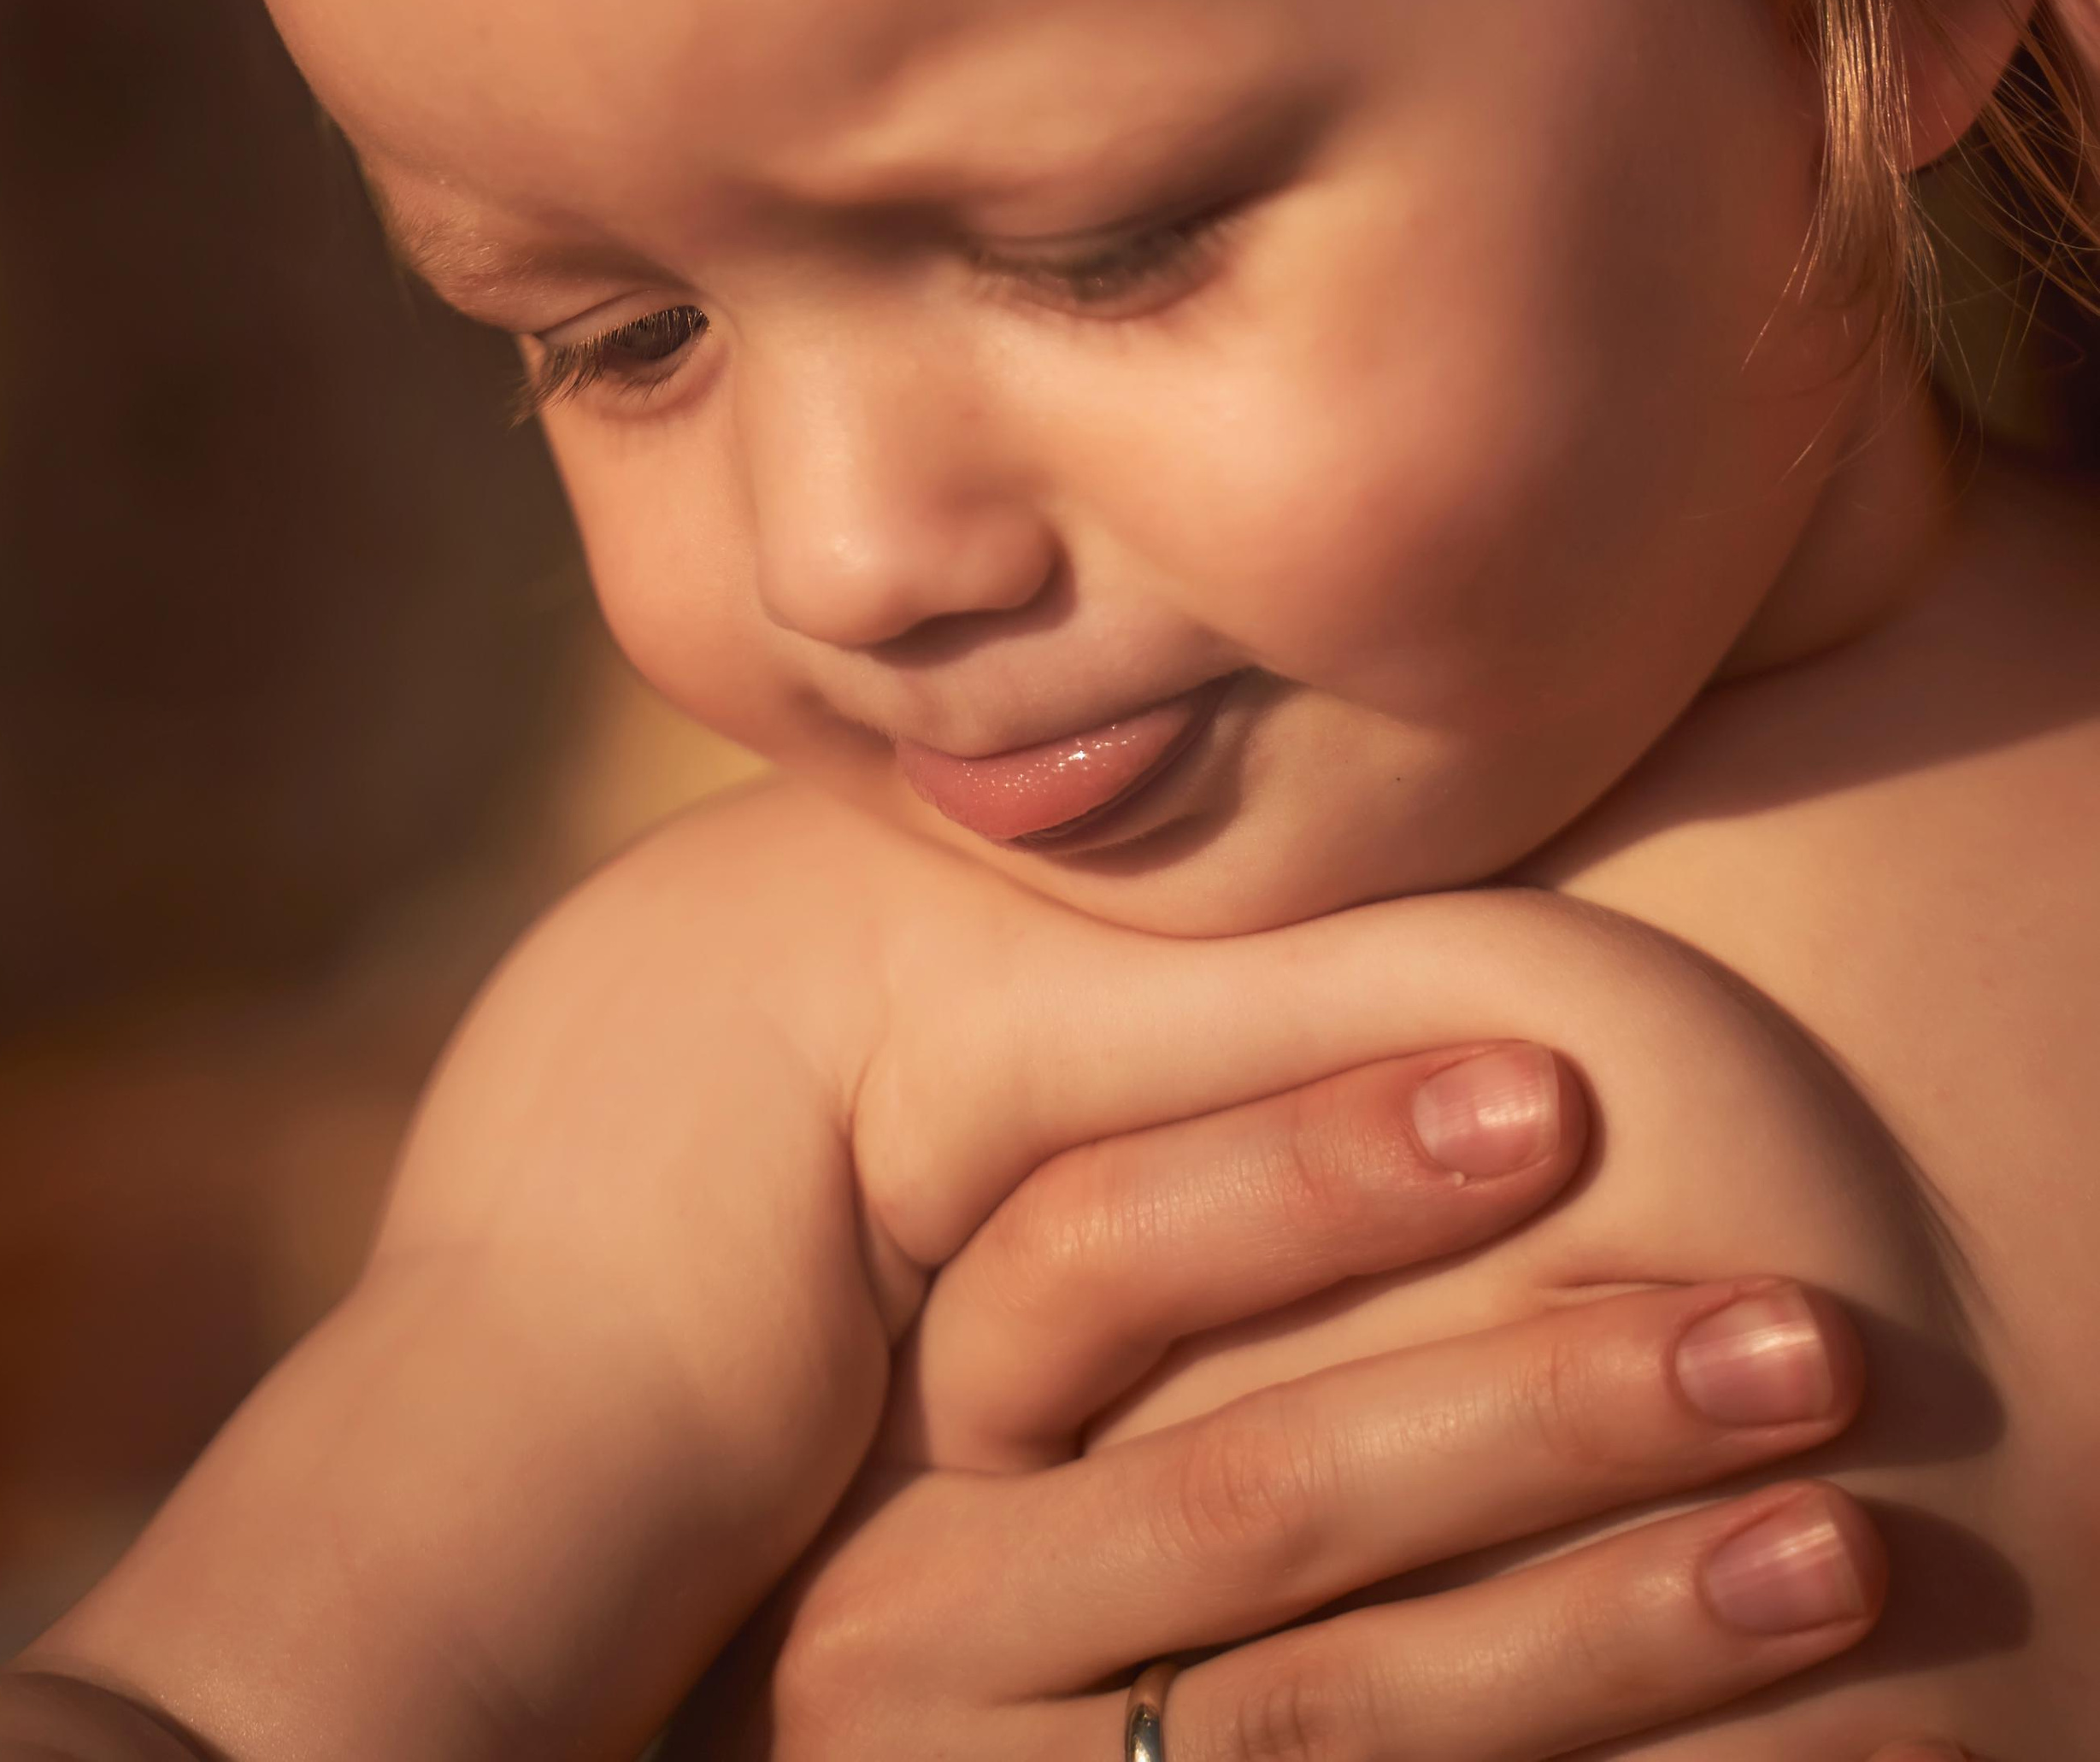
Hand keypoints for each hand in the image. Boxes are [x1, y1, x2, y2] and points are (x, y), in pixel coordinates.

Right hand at [665, 1042, 1892, 1758]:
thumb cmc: (1028, 1596)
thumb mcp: (1020, 1446)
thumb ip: (1148, 1283)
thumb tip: (1462, 1045)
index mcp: (901, 1448)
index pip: (1087, 1253)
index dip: (1313, 1162)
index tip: (1559, 1090)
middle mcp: (911, 1642)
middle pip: (1252, 1496)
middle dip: (1538, 1411)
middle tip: (1794, 1339)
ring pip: (1342, 1722)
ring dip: (1614, 1632)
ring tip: (1835, 1546)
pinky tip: (1830, 1760)